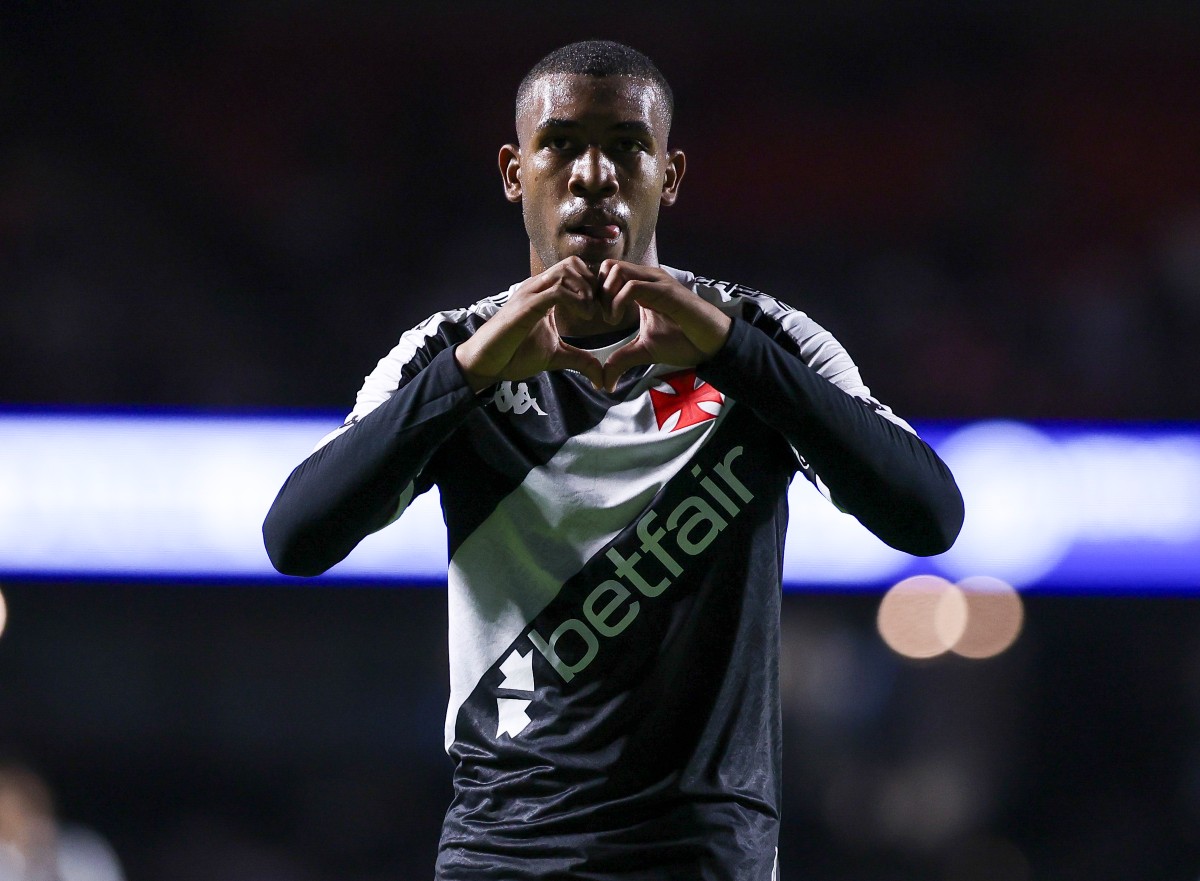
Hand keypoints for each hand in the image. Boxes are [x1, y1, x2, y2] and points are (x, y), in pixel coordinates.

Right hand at [455, 257, 605, 391]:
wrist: (486, 363)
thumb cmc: (514, 355)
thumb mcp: (555, 356)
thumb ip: (580, 360)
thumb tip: (601, 377)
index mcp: (544, 293)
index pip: (574, 270)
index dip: (593, 286)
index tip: (601, 310)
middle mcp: (537, 287)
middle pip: (572, 263)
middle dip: (592, 283)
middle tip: (598, 309)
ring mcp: (531, 294)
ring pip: (566, 271)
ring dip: (586, 290)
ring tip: (590, 313)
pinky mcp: (526, 306)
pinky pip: (557, 290)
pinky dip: (577, 301)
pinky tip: (583, 317)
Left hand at [598, 261, 732, 391]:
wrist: (712, 345)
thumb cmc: (684, 342)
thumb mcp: (644, 351)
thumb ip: (622, 360)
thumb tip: (605, 382)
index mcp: (641, 286)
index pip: (608, 273)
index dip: (596, 292)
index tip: (596, 317)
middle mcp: (647, 278)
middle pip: (608, 265)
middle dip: (597, 290)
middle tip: (601, 316)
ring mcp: (656, 282)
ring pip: (617, 269)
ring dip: (606, 294)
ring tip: (611, 319)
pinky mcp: (665, 291)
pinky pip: (632, 286)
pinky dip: (617, 302)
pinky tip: (617, 320)